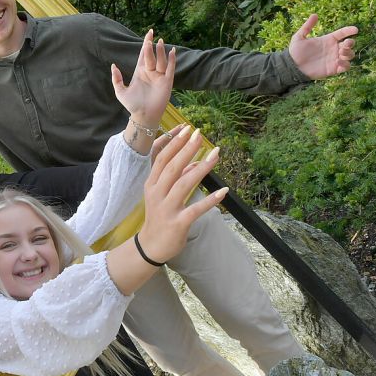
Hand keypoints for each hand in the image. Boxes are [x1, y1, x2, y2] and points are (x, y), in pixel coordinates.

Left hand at [112, 29, 174, 128]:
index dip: (146, 44)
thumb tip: (113, 65)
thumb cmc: (132, 105)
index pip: (143, 54)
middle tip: (151, 37)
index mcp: (140, 72)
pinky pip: (170, 69)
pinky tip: (172, 51)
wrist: (143, 116)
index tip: (149, 33)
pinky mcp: (167, 82)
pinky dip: (171, 60)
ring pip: (161, 60)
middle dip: (150, 47)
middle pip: (151, 56)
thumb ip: (116, 78)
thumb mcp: (120, 91)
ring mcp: (159, 76)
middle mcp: (150, 72)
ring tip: (160, 42)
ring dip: (161, 51)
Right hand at [136, 126, 228, 262]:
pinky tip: (224, 191)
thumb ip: (178, 179)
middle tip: (200, 134)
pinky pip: (196, 209)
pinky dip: (210, 200)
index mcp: (152, 185)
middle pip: (172, 168)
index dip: (175, 144)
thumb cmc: (159, 218)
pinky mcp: (178, 223)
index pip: (162, 159)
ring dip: (201, 168)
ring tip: (216, 154)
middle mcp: (157, 194)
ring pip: (184, 184)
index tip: (188, 129)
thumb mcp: (163, 196)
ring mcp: (167, 208)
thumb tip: (196, 163)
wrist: (151, 246)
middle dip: (187, 149)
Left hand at [288, 14, 357, 78]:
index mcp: (328, 40)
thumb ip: (307, 26)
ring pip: (350, 55)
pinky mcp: (333, 69)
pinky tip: (338, 62)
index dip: (349, 30)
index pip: (342, 33)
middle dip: (351, 43)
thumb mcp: (299, 37)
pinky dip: (346, 65)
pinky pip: (346, 67)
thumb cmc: (295, 52)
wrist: (292, 67)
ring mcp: (334, 59)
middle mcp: (333, 49)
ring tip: (341, 52)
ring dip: (349, 53)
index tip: (355, 29)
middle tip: (345, 43)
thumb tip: (314, 14)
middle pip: (349, 44)